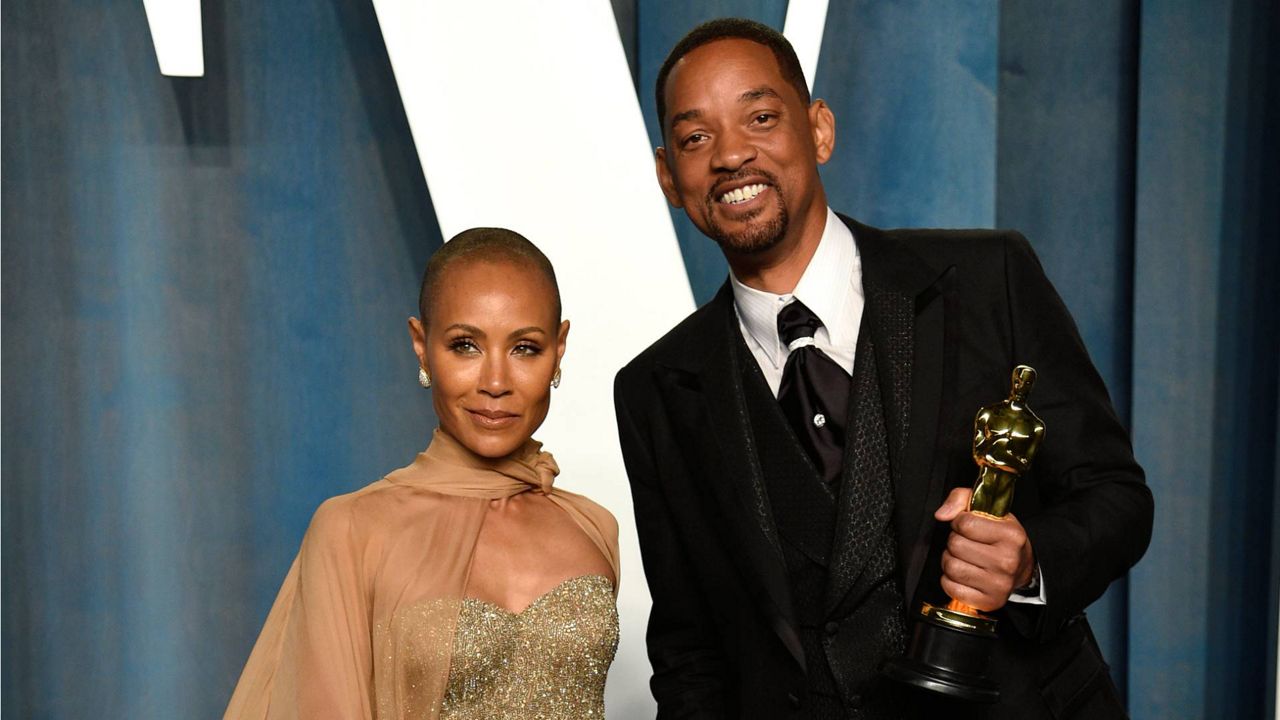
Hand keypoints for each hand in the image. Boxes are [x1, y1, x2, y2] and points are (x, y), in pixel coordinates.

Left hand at [934, 487, 1035, 611]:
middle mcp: (1007, 561)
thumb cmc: (1000, 536)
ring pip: (951, 566)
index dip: (959, 522)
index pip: (964, 524)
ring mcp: (999, 584)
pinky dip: (950, 580)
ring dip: (950, 560)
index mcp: (1011, 535)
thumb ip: (960, 499)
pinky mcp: (989, 601)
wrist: (1022, 566)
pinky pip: (951, 588)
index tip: (967, 526)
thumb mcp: (987, 509)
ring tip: (964, 558)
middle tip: (966, 543)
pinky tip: (963, 574)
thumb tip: (942, 515)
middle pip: (955, 545)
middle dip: (955, 541)